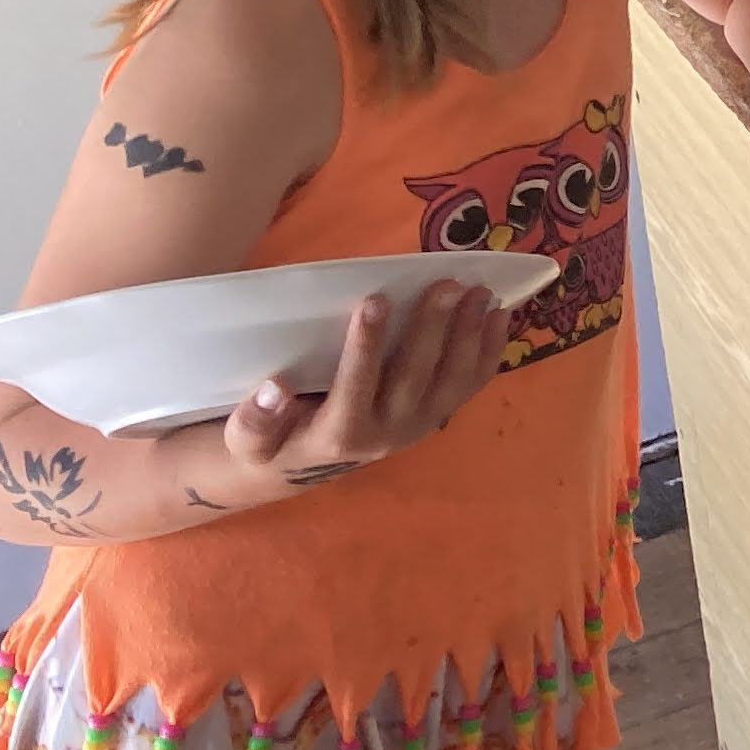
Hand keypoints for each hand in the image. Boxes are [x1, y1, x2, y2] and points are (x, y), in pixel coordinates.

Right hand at [214, 281, 502, 494]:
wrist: (303, 465)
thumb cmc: (271, 440)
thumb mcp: (248, 439)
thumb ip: (254, 420)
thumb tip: (272, 388)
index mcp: (339, 435)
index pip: (355, 387)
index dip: (364, 346)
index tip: (373, 300)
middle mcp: (386, 433)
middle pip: (414, 378)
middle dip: (432, 330)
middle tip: (446, 284)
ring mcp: (418, 424)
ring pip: (451, 381)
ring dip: (469, 336)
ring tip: (480, 292)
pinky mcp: (436, 414)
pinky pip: (470, 385)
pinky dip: (489, 351)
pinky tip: (501, 315)